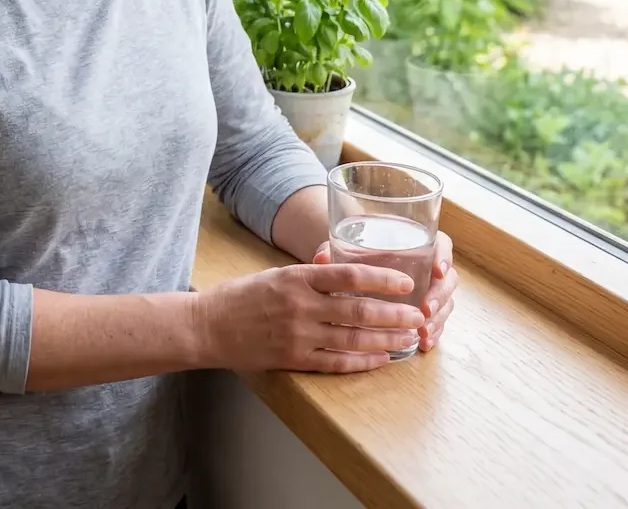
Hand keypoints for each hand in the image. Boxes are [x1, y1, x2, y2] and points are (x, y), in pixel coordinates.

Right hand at [195, 264, 426, 373]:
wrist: (208, 326)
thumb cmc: (241, 296)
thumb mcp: (275, 274)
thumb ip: (309, 274)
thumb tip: (340, 264)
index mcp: (297, 278)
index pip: (349, 275)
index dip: (381, 279)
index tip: (405, 282)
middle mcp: (301, 305)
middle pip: (359, 310)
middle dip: (394, 314)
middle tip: (418, 314)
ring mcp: (298, 335)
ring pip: (354, 339)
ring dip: (386, 339)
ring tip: (409, 338)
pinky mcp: (294, 359)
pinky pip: (337, 363)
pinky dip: (363, 362)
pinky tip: (382, 359)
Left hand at [313, 231, 457, 353]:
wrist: (356, 272)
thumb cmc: (355, 256)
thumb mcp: (344, 250)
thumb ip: (335, 251)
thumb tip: (320, 258)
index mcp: (416, 244)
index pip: (442, 244)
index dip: (444, 256)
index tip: (437, 270)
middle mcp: (429, 267)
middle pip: (447, 280)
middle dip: (440, 296)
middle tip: (426, 309)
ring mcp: (431, 291)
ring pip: (445, 303)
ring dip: (438, 319)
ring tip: (423, 331)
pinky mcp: (427, 311)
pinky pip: (438, 322)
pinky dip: (434, 333)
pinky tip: (424, 344)